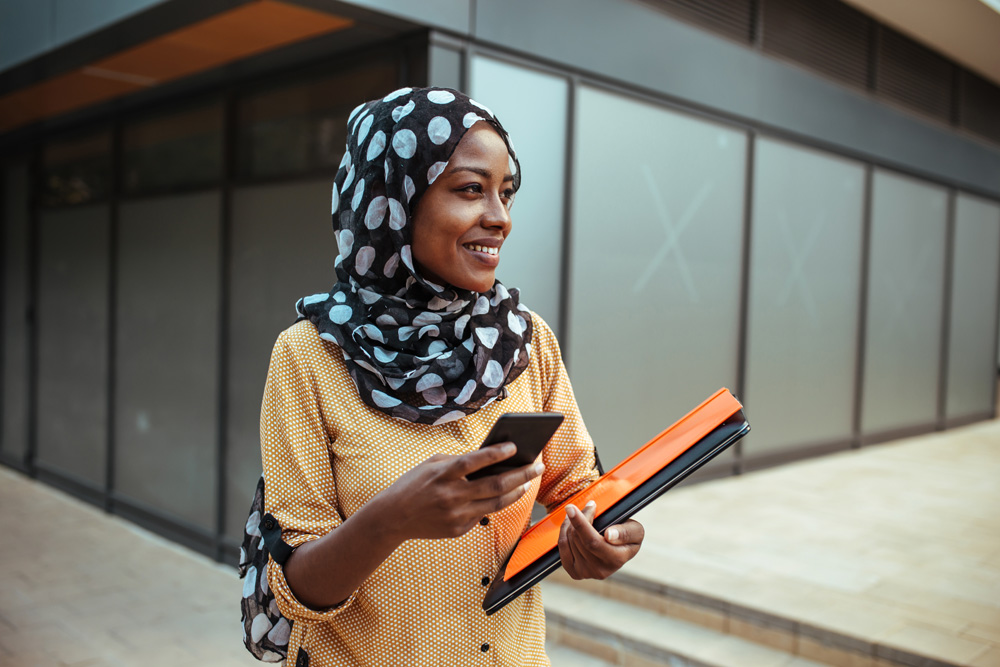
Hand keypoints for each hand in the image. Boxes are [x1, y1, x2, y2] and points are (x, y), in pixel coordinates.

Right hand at [377, 442, 544, 541]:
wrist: (392, 517)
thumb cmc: (414, 484)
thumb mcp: (432, 464)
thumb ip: (458, 461)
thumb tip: (490, 458)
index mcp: (443, 474)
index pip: (476, 461)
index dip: (497, 453)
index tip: (515, 446)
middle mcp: (452, 495)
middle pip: (496, 485)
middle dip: (522, 474)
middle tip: (537, 466)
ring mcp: (456, 515)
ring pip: (496, 503)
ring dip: (517, 491)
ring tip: (528, 482)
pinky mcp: (458, 530)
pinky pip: (483, 516)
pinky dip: (495, 504)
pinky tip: (506, 495)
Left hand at [558, 500, 643, 579]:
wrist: (619, 552)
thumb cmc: (627, 537)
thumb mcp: (635, 531)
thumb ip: (625, 532)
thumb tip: (610, 535)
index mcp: (616, 560)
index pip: (593, 541)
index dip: (580, 524)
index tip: (571, 508)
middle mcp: (599, 570)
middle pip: (578, 538)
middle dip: (578, 518)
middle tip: (587, 506)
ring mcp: (585, 573)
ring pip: (568, 541)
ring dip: (570, 523)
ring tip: (580, 515)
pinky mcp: (574, 571)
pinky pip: (562, 547)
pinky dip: (564, 532)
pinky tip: (570, 524)